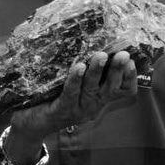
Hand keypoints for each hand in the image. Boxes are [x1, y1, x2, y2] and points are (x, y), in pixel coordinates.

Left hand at [10, 51, 137, 140]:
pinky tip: (78, 67)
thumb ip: (86, 70)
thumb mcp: (76, 87)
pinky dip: (75, 79)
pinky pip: (71, 93)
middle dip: (118, 71)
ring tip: (101, 56)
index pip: (124, 91)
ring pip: (92, 89)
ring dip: (97, 72)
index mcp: (99, 99)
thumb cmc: (54, 99)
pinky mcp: (62, 110)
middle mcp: (93, 105)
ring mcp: (78, 109)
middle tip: (124, 54)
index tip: (133, 60)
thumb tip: (94, 40)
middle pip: (111, 88)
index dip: (130, 77)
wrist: (31, 125)